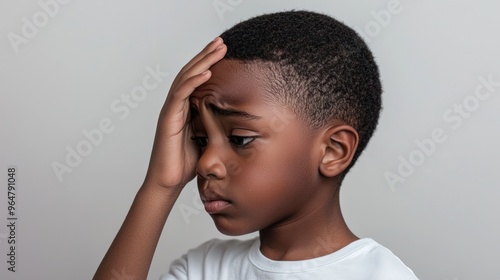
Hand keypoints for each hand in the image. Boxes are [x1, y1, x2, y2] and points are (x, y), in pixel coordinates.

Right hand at [144, 37, 226, 189]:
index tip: (223, 51)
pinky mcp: (167, 120)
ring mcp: (170, 111)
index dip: (208, 63)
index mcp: (185, 108)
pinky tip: (205, 72)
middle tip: (221, 41)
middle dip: (206, 55)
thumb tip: (235, 120)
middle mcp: (176, 106)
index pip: (196, 79)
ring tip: (217, 49)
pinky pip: (179, 96)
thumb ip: (215, 126)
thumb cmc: (185, 164)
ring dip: (202, 62)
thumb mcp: (207, 140)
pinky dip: (192, 82)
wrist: (168, 182)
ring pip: (185, 79)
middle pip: (190, 73)